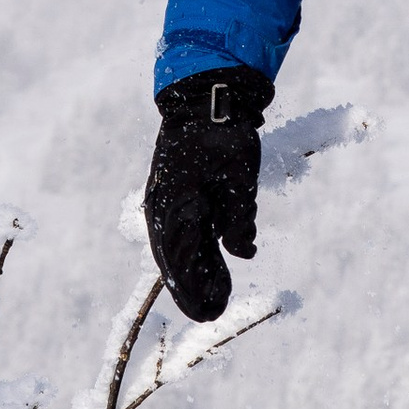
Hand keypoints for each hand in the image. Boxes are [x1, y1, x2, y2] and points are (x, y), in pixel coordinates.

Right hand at [142, 66, 271, 320]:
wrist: (205, 97)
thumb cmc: (224, 133)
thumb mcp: (240, 175)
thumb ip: (239, 217)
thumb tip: (243, 253)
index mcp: (177, 205)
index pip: (181, 262)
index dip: (194, 290)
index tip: (211, 310)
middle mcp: (165, 207)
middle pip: (175, 260)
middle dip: (194, 287)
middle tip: (214, 311)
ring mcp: (166, 200)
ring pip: (177, 247)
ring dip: (195, 270)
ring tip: (217, 292)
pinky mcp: (174, 193)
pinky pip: (181, 230)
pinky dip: (195, 249)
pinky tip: (215, 258)